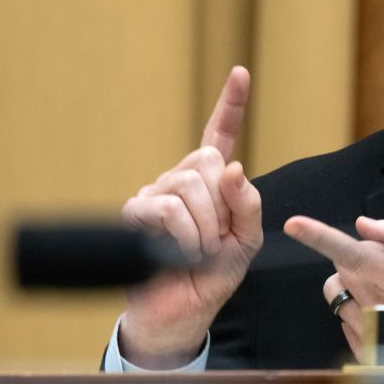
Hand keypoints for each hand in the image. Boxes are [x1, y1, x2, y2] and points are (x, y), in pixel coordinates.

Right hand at [118, 66, 262, 368]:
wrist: (182, 312)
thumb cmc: (213, 274)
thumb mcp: (246, 240)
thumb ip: (247, 204)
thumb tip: (232, 167)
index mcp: (211, 181)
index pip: (221, 134)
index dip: (231, 104)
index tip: (241, 71)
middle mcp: (181, 179)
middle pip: (208, 162)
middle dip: (222, 205)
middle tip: (216, 239)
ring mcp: (155, 192)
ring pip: (191, 185)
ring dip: (206, 227)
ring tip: (198, 251)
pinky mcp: (136, 213)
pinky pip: (170, 209)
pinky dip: (187, 236)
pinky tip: (180, 254)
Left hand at [285, 215, 383, 359]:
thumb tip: (363, 226)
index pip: (349, 251)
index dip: (318, 236)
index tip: (294, 225)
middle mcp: (375, 304)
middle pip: (342, 265)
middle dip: (362, 257)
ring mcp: (368, 329)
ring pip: (337, 291)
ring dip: (354, 282)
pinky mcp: (364, 348)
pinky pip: (343, 318)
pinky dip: (358, 307)